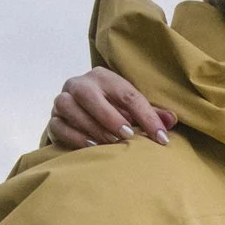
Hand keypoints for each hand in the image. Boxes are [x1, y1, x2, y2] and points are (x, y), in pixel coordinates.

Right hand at [50, 68, 173, 150]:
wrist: (82, 116)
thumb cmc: (114, 112)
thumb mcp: (133, 111)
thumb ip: (151, 115)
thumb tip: (171, 119)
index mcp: (103, 77)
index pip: (127, 94)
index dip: (147, 117)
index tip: (162, 138)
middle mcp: (80, 84)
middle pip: (88, 94)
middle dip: (109, 116)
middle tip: (127, 136)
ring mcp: (62, 100)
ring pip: (69, 107)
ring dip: (91, 126)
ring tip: (110, 143)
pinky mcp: (54, 119)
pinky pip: (58, 125)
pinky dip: (74, 136)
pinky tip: (91, 146)